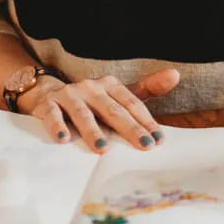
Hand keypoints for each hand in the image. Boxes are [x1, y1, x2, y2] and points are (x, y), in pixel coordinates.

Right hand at [20, 69, 180, 152]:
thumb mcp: (118, 94)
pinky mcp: (48, 104)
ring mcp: (69, 95)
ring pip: (83, 113)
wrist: (47, 93)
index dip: (146, 121)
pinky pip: (52, 115)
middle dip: (129, 128)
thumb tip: (176, 75)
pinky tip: (63, 139)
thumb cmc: (90, 101)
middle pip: (112, 110)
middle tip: (143, 145)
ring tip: (103, 148)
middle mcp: (91, 88)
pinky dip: (57, 126)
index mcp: (110, 85)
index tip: (158, 140)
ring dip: (92, 130)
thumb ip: (147, 88)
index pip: (131, 104)